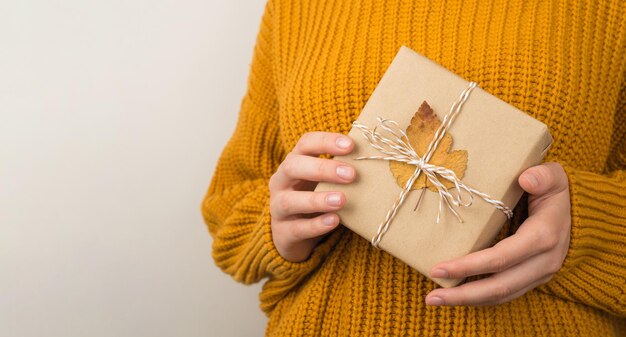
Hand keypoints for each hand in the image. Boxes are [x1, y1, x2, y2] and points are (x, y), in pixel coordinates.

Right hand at [269, 132, 355, 261]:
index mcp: (294, 162)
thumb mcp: (323, 181)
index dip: (326, 142)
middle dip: (322, 169)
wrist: (292, 235)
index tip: (351, 145)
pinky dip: (316, 225)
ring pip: (290, 201)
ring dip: (317, 199)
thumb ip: (340, 169)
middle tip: (351, 175)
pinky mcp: (283, 232)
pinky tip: (334, 221)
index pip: (305, 144)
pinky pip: (297, 228)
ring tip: (342, 200)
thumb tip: (374, 157)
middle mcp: (281, 182)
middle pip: (293, 167)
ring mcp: (278, 208)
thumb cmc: (314, 198)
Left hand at [425, 162, 570, 305]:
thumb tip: (526, 179)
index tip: (439, 268)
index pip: (501, 257)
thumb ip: (543, 176)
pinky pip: (504, 294)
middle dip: (463, 294)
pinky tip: (456, 296)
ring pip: (501, 295)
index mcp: (542, 237)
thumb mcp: (555, 177)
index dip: (469, 266)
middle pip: (499, 286)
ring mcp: (538, 275)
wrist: (582, 216)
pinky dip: (479, 298)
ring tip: (436, 300)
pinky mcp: (532, 280)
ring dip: (467, 301)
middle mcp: (542, 262)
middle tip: (431, 297)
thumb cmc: (556, 192)